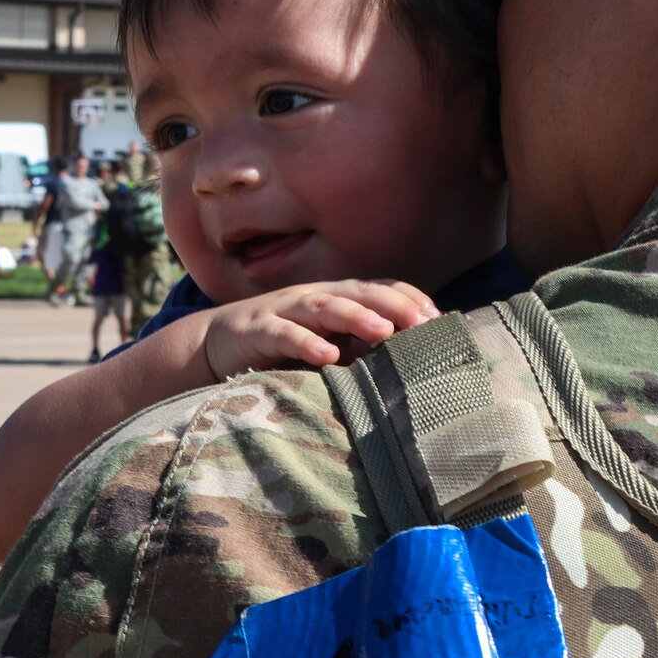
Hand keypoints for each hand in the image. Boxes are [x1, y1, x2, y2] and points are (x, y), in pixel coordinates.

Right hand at [200, 280, 439, 380]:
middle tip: (423, 321)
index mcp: (337, 298)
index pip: (381, 290)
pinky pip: (284, 333)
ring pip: (325, 306)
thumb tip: (410, 366)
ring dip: (355, 316)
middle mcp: (316, 298)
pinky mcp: (258, 330)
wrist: (216, 345)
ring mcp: (286, 310)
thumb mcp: (328, 346)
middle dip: (394, 304)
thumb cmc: (283, 347)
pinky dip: (306, 342)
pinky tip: (327, 355)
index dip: (410, 299)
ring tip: (383, 330)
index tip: (441, 319)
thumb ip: (363, 350)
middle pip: (360, 292)